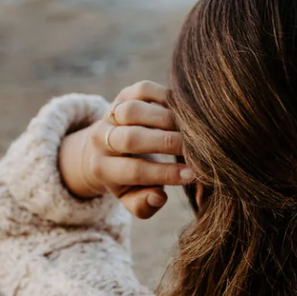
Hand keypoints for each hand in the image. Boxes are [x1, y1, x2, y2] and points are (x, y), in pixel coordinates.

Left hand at [59, 81, 191, 218]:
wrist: (105, 148)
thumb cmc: (129, 179)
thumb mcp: (132, 199)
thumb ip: (144, 205)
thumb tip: (159, 196)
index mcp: (102, 169)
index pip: (134, 171)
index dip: (165, 174)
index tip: (192, 175)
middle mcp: (101, 139)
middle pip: (130, 139)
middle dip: (166, 144)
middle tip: (195, 150)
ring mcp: (111, 113)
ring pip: (133, 111)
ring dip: (165, 119)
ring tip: (190, 130)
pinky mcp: (124, 94)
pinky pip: (143, 90)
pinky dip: (164, 97)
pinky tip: (183, 111)